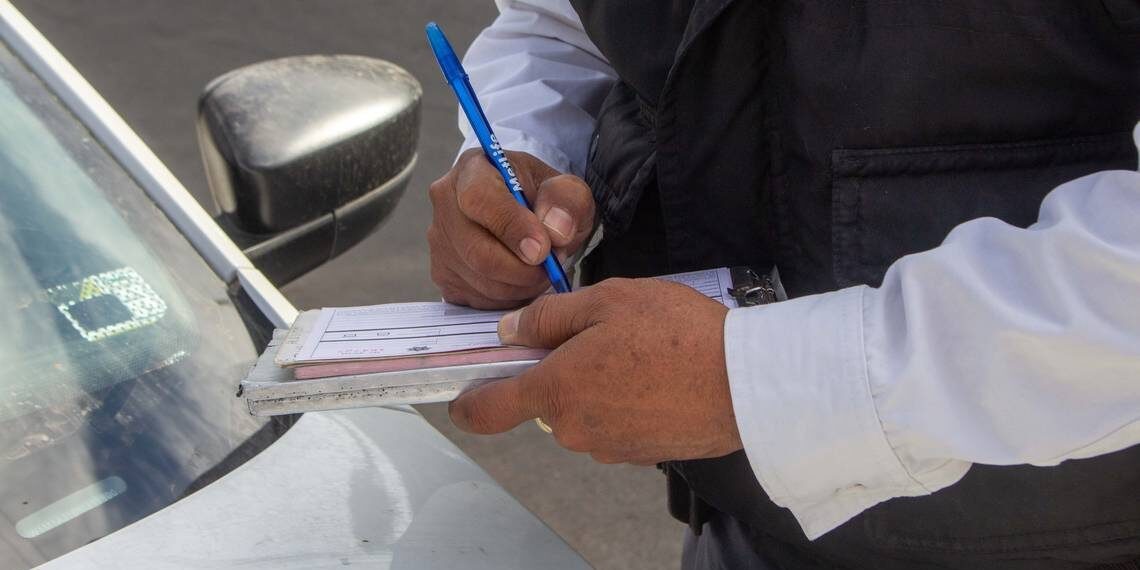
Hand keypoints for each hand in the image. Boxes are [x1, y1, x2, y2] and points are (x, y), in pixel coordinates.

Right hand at [428, 149, 595, 308]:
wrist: (527, 214)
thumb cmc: (544, 199)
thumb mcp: (567, 190)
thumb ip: (567, 200)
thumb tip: (555, 229)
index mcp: (473, 169)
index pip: (480, 199)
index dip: (511, 228)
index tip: (543, 250)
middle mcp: (445, 202)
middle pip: (476, 250)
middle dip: (522, 269)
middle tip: (551, 268)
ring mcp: (439, 241)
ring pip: (478, 280)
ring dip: (519, 286)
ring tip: (540, 271)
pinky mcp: (442, 274)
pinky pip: (476, 298)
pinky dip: (507, 298)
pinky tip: (522, 281)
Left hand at [449, 278, 742, 464]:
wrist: (748, 383)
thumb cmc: (678, 333)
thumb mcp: (608, 300)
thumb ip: (548, 317)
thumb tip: (510, 331)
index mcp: (556, 389)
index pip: (487, 410)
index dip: (468, 402)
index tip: (465, 392)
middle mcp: (573, 429)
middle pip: (544, 401)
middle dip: (560, 370)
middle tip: (601, 333)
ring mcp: (607, 447)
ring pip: (581, 411)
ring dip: (596, 384)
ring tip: (640, 352)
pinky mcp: (639, 455)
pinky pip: (614, 424)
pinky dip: (625, 402)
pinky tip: (657, 376)